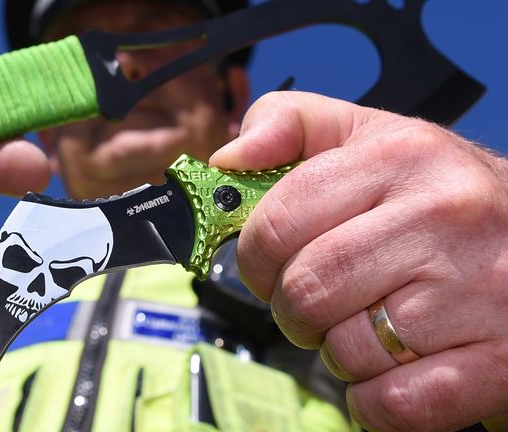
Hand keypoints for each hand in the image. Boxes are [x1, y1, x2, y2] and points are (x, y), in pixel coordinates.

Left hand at [211, 91, 507, 430]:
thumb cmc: (442, 197)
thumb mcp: (374, 137)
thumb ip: (293, 126)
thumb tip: (228, 157)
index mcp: (401, 157)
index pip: (279, 221)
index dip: (255, 256)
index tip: (267, 266)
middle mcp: (444, 217)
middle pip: (305, 292)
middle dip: (294, 310)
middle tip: (316, 304)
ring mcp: (479, 291)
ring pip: (346, 351)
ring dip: (339, 354)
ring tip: (368, 329)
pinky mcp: (500, 361)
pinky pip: (396, 404)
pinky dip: (375, 402)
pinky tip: (392, 372)